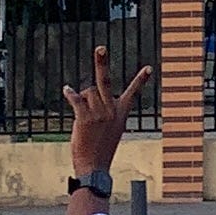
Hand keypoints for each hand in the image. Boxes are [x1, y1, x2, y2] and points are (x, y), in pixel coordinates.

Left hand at [63, 43, 151, 198]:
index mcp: (121, 114)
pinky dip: (70, 94)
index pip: (132, 93)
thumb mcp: (110, 130)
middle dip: (102, 63)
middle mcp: (112, 110)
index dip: (140, 80)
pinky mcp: (86, 118)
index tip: (148, 68)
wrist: (95, 167)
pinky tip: (66, 90)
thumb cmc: (100, 150)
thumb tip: (86, 96)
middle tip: (100, 48)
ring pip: (87, 93)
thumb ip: (104, 112)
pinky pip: (77, 100)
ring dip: (82, 99)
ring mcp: (99, 114)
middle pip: (105, 81)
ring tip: (83, 115)